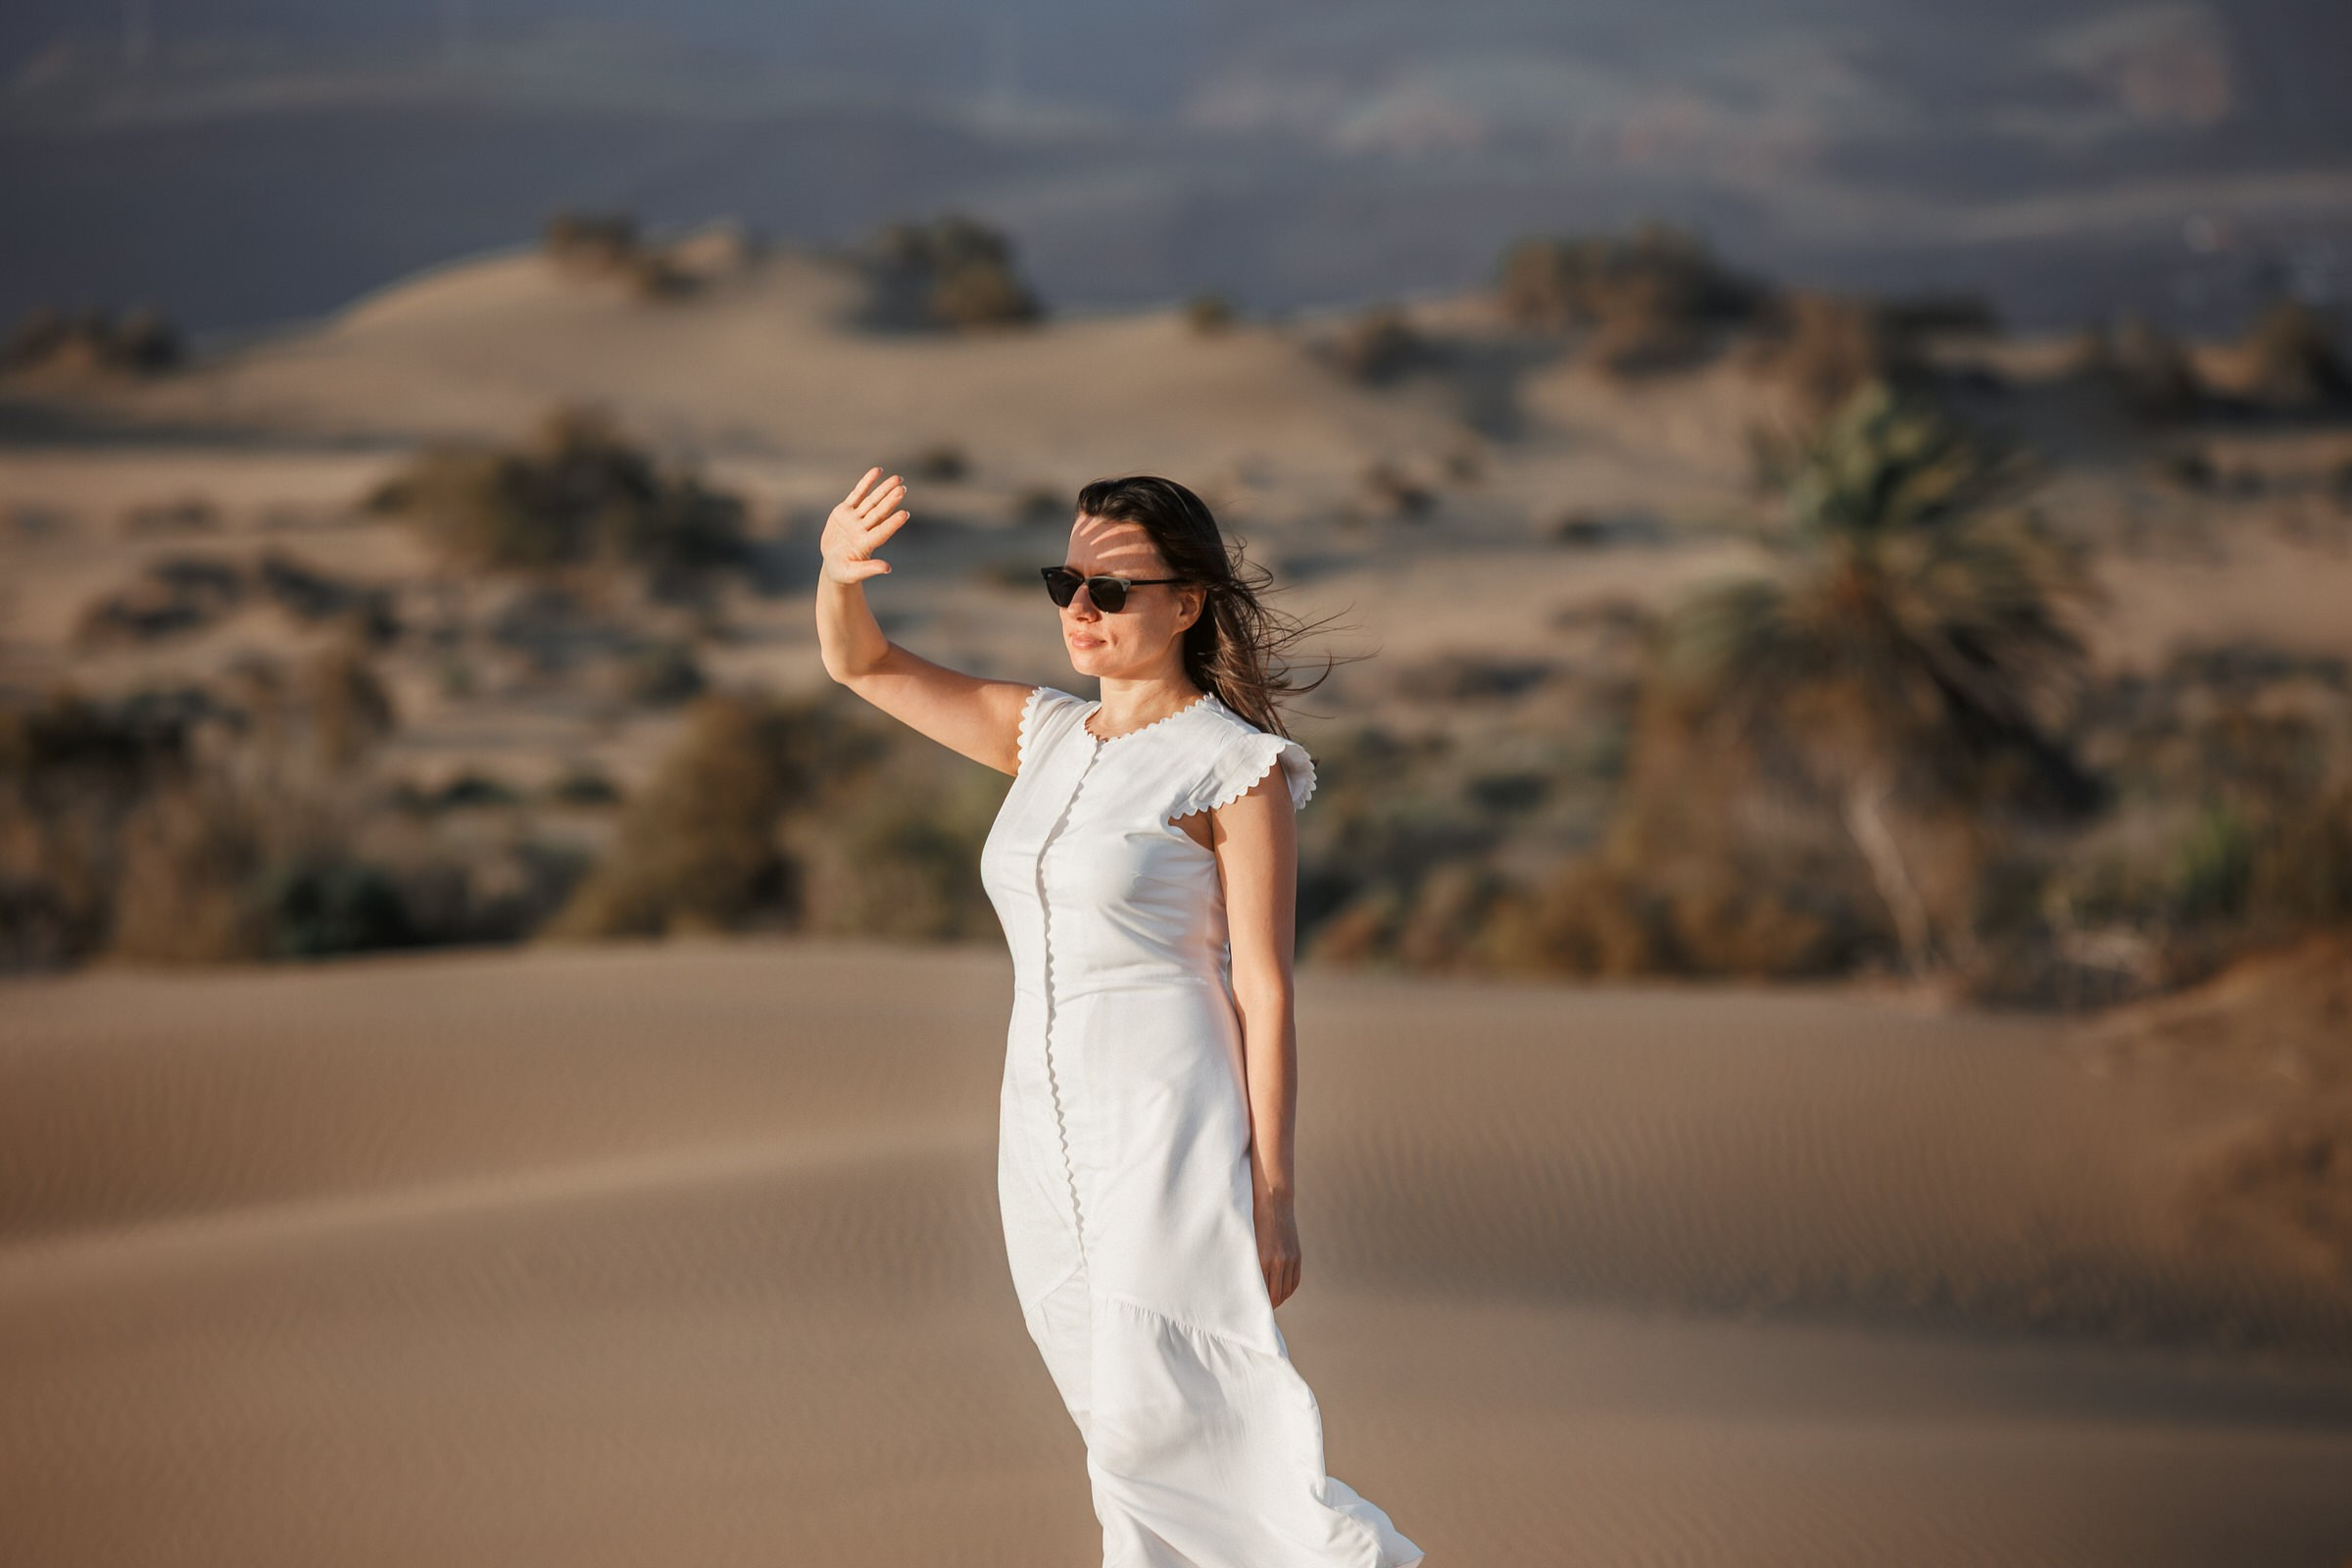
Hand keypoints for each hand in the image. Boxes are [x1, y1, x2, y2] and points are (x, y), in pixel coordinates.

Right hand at [820, 467, 908, 585]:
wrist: (834, 565)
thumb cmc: (843, 573)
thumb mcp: (852, 573)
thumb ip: (869, 569)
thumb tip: (888, 569)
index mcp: (866, 544)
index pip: (882, 532)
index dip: (893, 523)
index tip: (905, 514)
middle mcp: (864, 529)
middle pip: (879, 513)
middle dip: (890, 501)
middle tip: (903, 489)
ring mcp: (855, 519)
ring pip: (871, 501)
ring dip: (883, 489)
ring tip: (898, 478)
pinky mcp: (845, 512)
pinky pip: (857, 494)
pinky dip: (866, 482)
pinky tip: (878, 471)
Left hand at [1252, 1179, 1302, 1308]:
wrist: (1273, 1201)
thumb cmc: (1252, 1219)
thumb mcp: (1246, 1241)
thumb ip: (1248, 1261)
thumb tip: (1245, 1281)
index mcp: (1261, 1259)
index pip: (1260, 1292)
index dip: (1256, 1304)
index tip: (1249, 1310)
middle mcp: (1277, 1261)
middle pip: (1274, 1295)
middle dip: (1267, 1306)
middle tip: (1258, 1312)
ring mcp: (1289, 1259)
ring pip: (1285, 1290)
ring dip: (1278, 1300)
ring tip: (1269, 1304)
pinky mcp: (1296, 1255)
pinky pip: (1294, 1280)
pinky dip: (1288, 1290)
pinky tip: (1282, 1293)